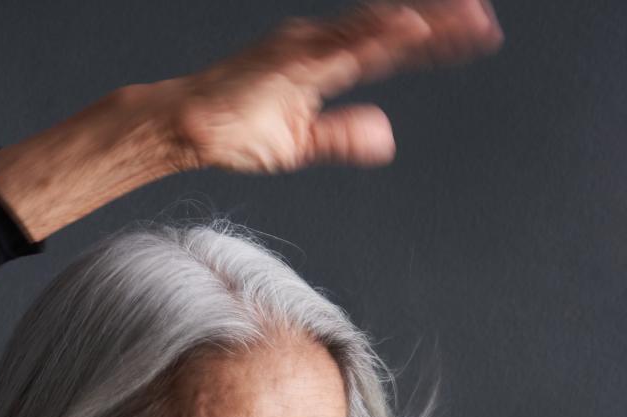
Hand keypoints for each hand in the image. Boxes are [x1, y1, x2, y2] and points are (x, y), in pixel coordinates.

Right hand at [162, 0, 503, 173]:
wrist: (184, 129)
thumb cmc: (231, 131)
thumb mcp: (299, 142)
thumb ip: (342, 137)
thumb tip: (387, 137)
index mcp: (323, 61)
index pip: (390, 46)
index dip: (435, 41)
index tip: (477, 37)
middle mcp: (319, 44)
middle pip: (391, 26)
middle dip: (442, 23)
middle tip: (487, 22)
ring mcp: (305, 48)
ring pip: (374, 27)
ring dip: (423, 24)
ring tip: (468, 19)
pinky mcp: (289, 61)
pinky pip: (342, 45)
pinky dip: (380, 34)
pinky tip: (413, 29)